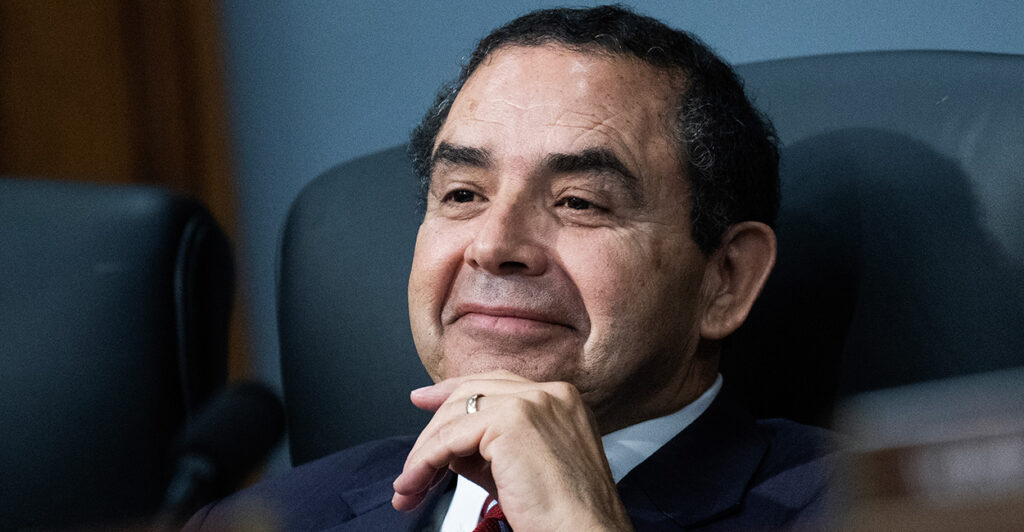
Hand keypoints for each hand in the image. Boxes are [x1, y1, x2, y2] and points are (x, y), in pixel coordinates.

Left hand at [392, 370, 632, 530]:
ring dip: (424, 453)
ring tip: (410, 487)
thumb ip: (488, 451)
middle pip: (471, 393)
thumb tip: (450, 448)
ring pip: (456, 415)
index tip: (425, 399)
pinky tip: (416, 483)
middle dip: (431, 426)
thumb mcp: (521, 470)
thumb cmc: (564, 516)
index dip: (453, 391)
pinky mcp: (512, 421)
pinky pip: (451, 437)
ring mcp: (532, 402)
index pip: (495, 382)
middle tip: (409, 463)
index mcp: (561, 399)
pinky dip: (425, 461)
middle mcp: (549, 393)